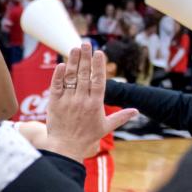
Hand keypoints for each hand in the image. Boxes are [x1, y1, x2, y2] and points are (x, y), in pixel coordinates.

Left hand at [44, 44, 138, 161]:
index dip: (98, 66)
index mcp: (95, 104)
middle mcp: (81, 100)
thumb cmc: (87, 137)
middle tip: (86, 43)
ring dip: (72, 62)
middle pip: (84, 75)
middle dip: (85, 58)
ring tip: (75, 48)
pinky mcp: (54, 104)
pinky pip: (56, 86)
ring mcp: (67, 101)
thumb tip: (137, 111)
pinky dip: (58, 75)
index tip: (99, 53)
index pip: (98, 81)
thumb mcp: (106, 127)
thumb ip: (121, 117)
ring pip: (70, 78)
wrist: (66, 147)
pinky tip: (61, 64)